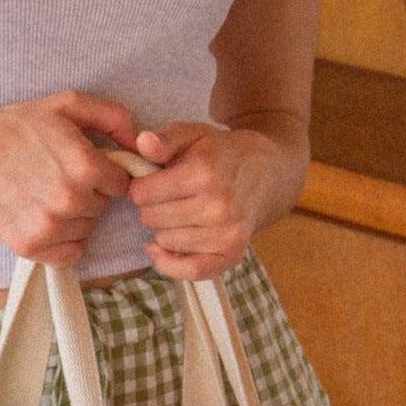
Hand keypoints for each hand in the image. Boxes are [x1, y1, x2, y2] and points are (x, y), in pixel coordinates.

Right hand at [0, 89, 139, 265]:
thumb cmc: (19, 126)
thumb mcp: (67, 104)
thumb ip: (112, 116)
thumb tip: (141, 142)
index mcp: (83, 164)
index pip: (121, 183)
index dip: (105, 173)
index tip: (85, 165)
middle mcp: (69, 199)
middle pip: (103, 207)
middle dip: (90, 193)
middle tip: (60, 176)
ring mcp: (49, 227)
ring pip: (88, 230)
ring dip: (76, 217)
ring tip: (48, 194)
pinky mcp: (31, 246)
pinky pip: (70, 253)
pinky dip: (64, 241)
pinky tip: (47, 218)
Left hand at [127, 120, 296, 279]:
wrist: (267, 173)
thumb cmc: (222, 153)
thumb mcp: (194, 134)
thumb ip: (165, 139)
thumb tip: (142, 143)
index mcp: (205, 172)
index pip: (143, 193)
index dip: (139, 187)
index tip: (148, 183)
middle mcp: (218, 205)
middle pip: (151, 218)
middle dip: (150, 207)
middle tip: (165, 198)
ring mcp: (227, 233)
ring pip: (164, 241)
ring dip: (162, 229)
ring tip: (177, 213)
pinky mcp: (232, 254)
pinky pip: (188, 271)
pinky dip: (168, 264)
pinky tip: (158, 249)